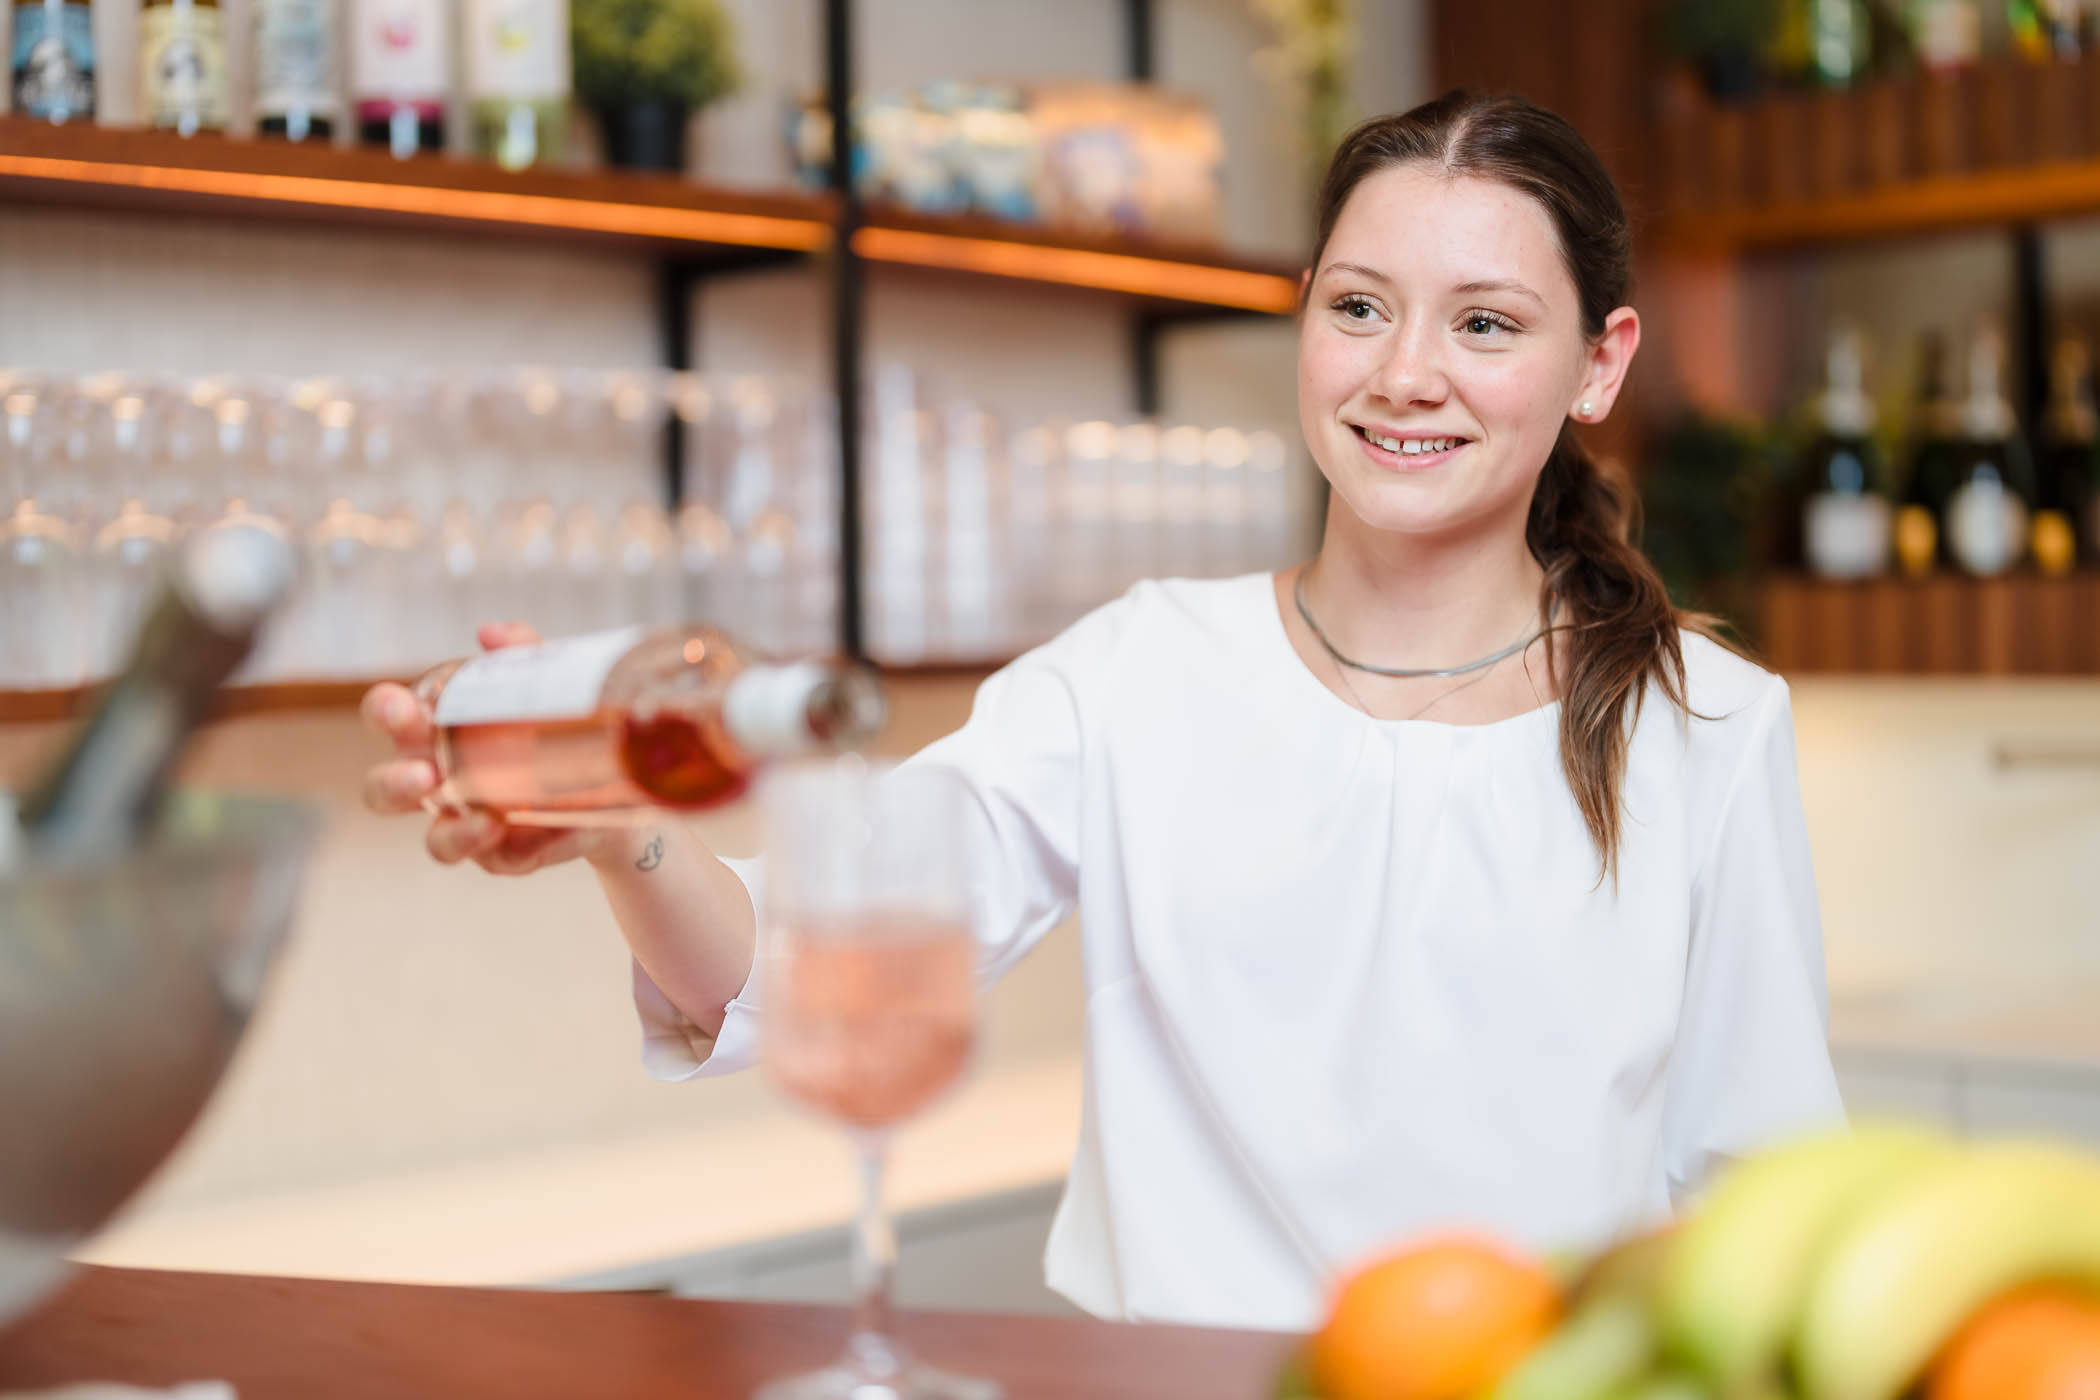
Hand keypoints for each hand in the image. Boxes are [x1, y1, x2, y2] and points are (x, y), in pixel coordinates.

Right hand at [359, 621, 608, 875]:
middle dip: (395, 785)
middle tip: (424, 778)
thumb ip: (521, 653)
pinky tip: (554, 831)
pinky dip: (528, 848)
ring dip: (454, 834)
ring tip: (485, 821)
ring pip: (437, 842)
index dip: (384, 712)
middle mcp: (435, 780)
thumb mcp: (545, 681)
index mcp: (432, 728)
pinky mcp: (506, 855)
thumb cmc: (551, 719)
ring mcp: (465, 822)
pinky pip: (505, 860)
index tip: (403, 710)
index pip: (387, 717)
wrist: (611, 776)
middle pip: (383, 791)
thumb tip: (495, 632)